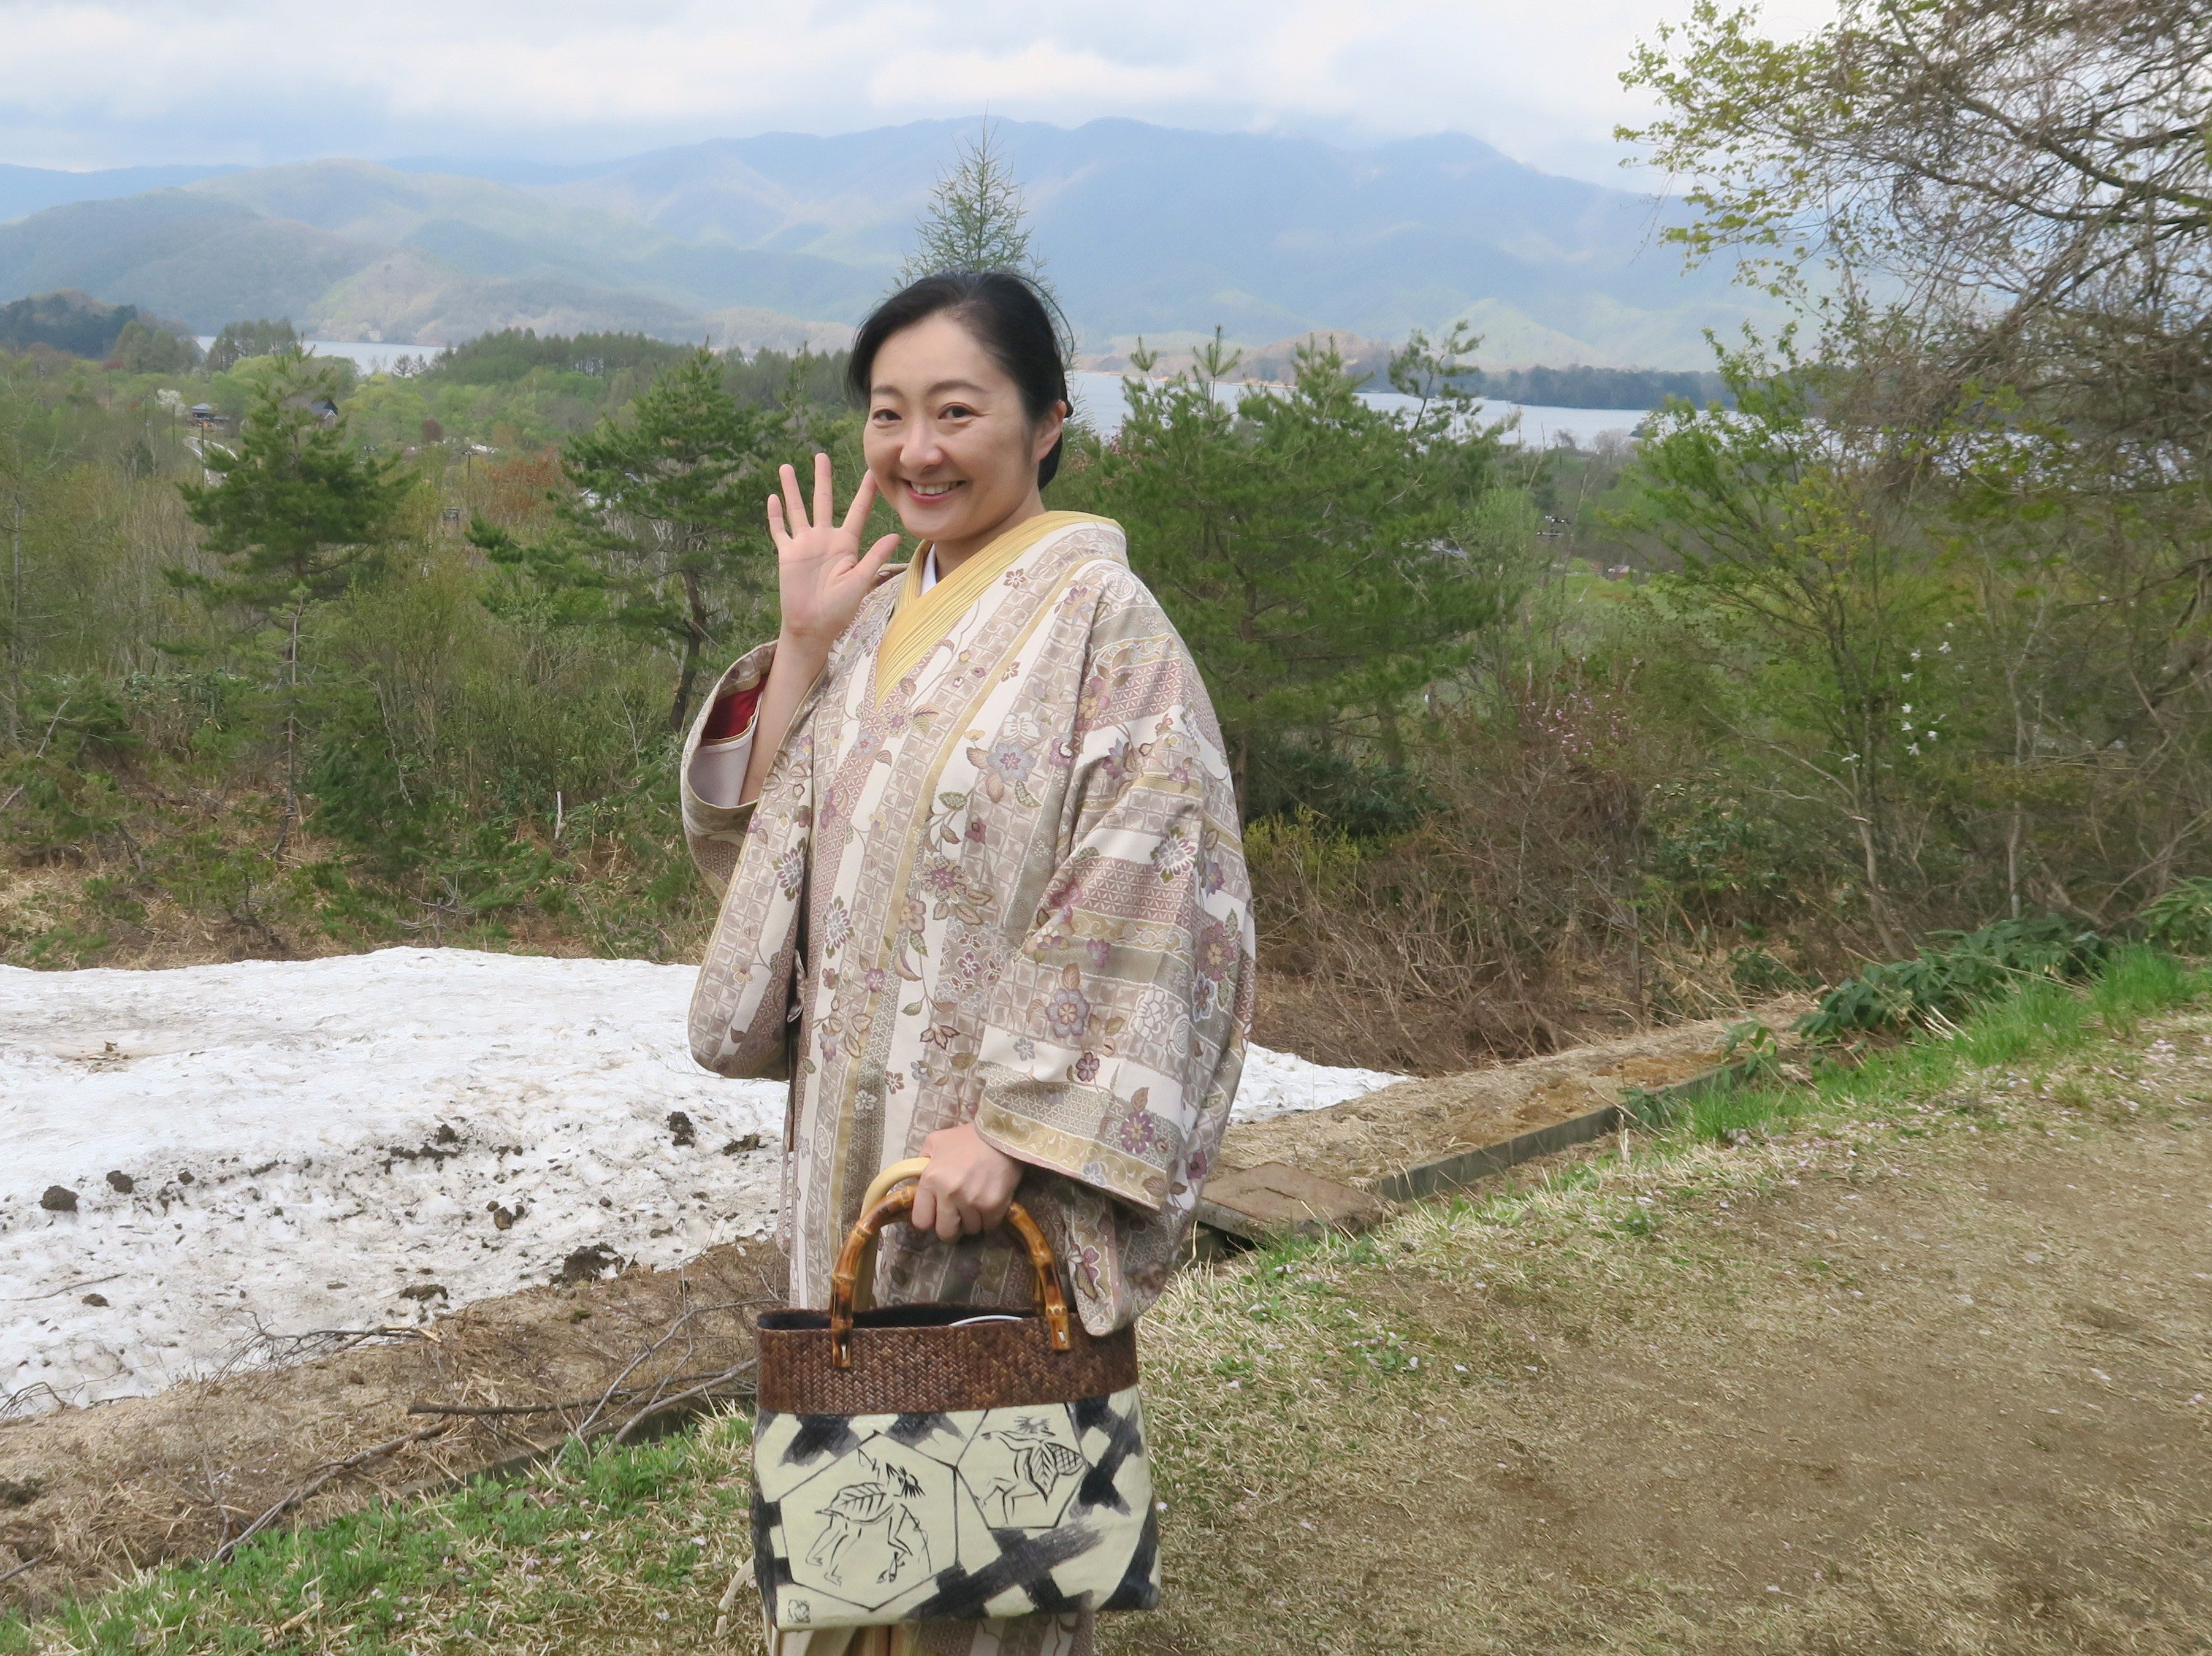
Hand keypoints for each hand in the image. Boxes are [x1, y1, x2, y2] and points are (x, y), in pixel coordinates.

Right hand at [767, 452, 900, 650]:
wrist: (812, 625)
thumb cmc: (840, 609)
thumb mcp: (860, 581)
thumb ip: (875, 556)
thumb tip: (897, 534)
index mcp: (846, 544)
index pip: (858, 512)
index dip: (865, 492)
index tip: (872, 471)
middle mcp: (825, 539)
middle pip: (824, 501)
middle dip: (822, 479)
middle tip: (821, 455)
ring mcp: (804, 545)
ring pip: (797, 509)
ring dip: (792, 489)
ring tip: (787, 467)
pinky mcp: (787, 554)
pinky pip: (780, 530)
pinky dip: (775, 515)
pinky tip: (772, 497)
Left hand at [910, 1124, 1023, 1243]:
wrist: (1002, 1133)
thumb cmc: (967, 1138)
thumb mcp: (936, 1142)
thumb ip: (922, 1162)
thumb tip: (917, 1180)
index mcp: (931, 1179)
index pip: (921, 1221)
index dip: (929, 1219)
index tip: (937, 1214)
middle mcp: (949, 1194)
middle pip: (945, 1233)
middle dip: (950, 1227)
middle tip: (957, 1216)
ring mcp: (973, 1201)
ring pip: (969, 1230)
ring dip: (972, 1220)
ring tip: (976, 1204)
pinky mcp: (994, 1205)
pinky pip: (989, 1226)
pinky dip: (989, 1218)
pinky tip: (989, 1202)